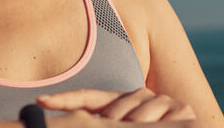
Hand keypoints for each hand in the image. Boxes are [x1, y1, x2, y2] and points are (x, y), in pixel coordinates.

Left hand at [38, 88, 196, 122]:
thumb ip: (100, 122)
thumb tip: (77, 122)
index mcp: (119, 106)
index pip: (90, 99)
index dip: (66, 100)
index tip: (40, 101)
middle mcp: (139, 98)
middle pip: (116, 107)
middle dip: (110, 121)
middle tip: (112, 126)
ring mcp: (161, 102)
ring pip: (138, 112)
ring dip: (134, 123)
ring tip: (135, 126)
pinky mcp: (182, 110)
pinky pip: (164, 114)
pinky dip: (157, 122)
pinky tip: (154, 124)